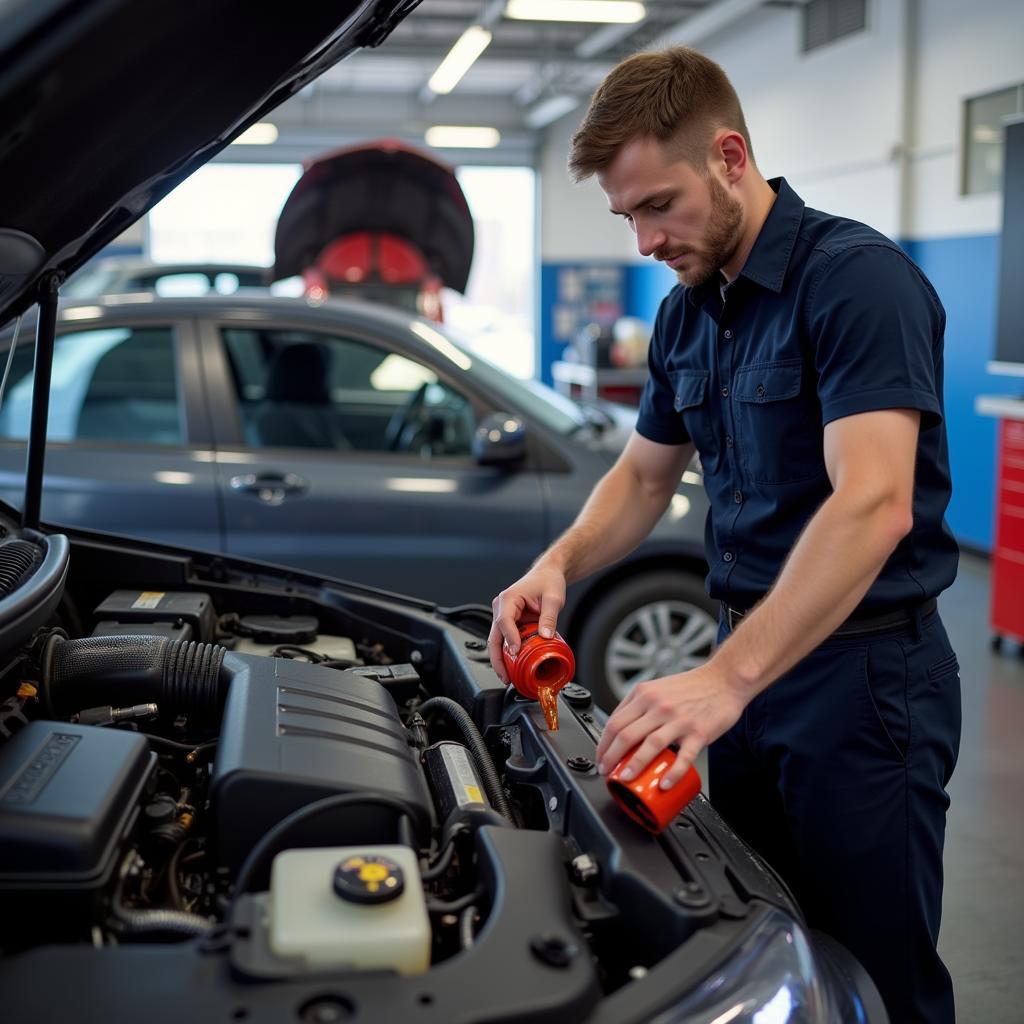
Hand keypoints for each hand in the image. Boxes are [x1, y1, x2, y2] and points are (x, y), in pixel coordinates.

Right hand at [488, 562, 566, 682]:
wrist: (548, 574)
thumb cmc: (548, 581)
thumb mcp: (553, 598)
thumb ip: (549, 618)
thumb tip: (545, 637)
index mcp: (508, 599)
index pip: (504, 622)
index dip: (510, 639)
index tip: (517, 652)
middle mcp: (501, 608)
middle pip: (494, 637)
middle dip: (497, 658)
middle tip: (506, 676)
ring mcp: (503, 616)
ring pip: (497, 642)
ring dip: (501, 659)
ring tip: (509, 676)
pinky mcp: (509, 623)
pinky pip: (506, 641)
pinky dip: (508, 654)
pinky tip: (514, 667)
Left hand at [595, 664, 746, 788]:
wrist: (724, 680)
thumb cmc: (691, 686)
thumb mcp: (657, 687)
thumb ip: (638, 705)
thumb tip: (620, 729)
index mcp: (645, 695)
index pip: (615, 721)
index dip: (603, 744)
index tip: (601, 758)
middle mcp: (659, 706)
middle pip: (626, 735)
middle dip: (611, 757)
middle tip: (607, 772)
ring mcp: (679, 720)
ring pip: (650, 745)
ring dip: (634, 765)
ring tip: (626, 779)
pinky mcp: (699, 733)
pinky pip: (683, 757)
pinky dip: (672, 773)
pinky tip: (664, 784)